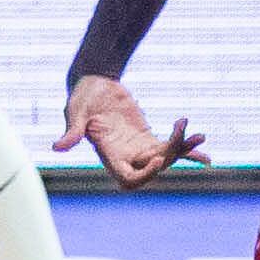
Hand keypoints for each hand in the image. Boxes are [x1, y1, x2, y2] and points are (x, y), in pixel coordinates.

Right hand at [57, 73, 205, 188]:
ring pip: (165, 158)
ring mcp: (137, 147)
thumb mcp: (76, 111)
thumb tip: (56, 148)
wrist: (94, 81)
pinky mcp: (146, 136)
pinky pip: (169, 147)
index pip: (129, 178)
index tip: (158, 156)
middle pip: (154, 168)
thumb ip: (71, 131)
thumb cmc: (82, 95)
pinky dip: (187, 148)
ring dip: (184, 149)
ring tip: (201, 135)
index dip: (146, 174)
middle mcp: (125, 156)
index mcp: (108, 153)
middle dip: (172, 155)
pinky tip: (203, 146)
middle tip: (185, 132)